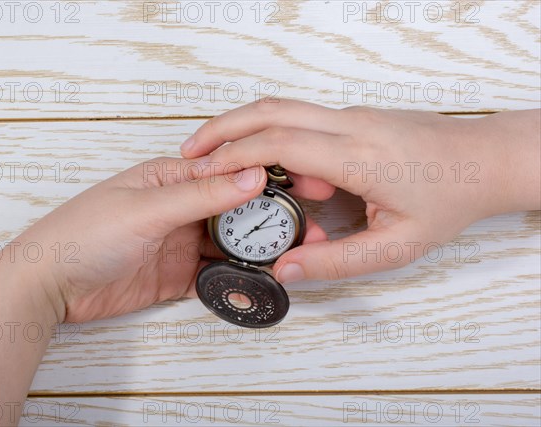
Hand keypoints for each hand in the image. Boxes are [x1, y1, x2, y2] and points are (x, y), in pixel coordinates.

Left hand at [7, 157, 326, 322]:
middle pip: (234, 211)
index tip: (301, 185)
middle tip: (306, 229)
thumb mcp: (147, 209)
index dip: (264, 177)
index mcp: (171, 179)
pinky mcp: (176, 276)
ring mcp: (179, 244)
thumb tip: (252, 176)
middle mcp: (179, 209)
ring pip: (229, 244)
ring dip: (257, 251)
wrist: (48, 287)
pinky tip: (259, 282)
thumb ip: (201, 195)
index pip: (227, 172)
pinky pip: (215, 276)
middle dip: (269, 219)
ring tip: (292, 257)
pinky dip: (235, 279)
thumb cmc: (84, 234)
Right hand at [181, 99, 539, 282]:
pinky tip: (262, 160)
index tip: (203, 174)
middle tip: (189, 153)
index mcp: (359, 155)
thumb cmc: (448, 200)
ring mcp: (352, 115)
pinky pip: (301, 116)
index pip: (280, 144)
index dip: (234, 157)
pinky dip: (268, 130)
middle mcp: (351, 124)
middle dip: (222, 128)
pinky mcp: (354, 117)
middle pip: (270, 110)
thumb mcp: (397, 246)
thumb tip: (286, 270)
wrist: (486, 160)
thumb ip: (337, 262)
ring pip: (283, 107)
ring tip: (214, 154)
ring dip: (242, 125)